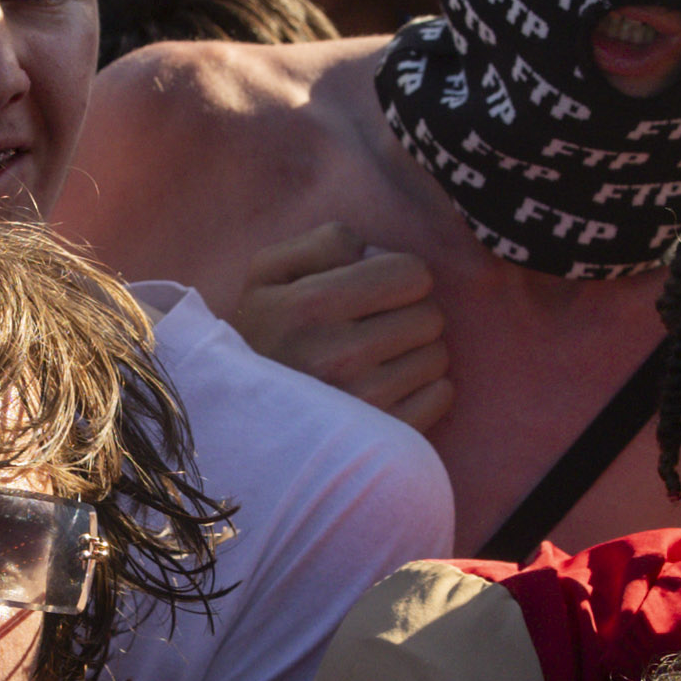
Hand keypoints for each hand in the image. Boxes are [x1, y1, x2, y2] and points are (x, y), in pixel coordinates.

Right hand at [232, 220, 454, 432]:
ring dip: (415, 352)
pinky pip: (440, 396)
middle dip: (408, 313)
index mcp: (310, 305)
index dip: (398, 275)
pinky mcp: (382, 437)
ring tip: (378, 360)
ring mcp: (363, 404)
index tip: (377, 291)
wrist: (239, 419)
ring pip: (437, 356)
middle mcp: (338, 356)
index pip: (411, 274)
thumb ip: (324, 243)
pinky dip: (424, 389)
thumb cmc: (262, 336)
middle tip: (375, 327)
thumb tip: (378, 255)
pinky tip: (390, 389)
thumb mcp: (268, 274)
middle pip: (430, 315)